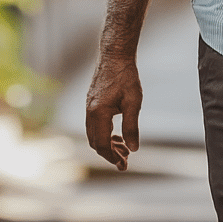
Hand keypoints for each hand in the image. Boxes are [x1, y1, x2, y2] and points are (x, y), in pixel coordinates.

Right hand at [85, 54, 140, 170]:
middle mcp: (90, 112)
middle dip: (109, 154)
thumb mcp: (133, 102)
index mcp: (98, 113)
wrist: (115, 55)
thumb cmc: (126, 77)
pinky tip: (117, 135)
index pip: (102, 144)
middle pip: (95, 142)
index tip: (123, 165)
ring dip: (107, 145)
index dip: (112, 157)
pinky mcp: (92, 103)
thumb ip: (131, 126)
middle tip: (125, 162)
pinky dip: (105, 134)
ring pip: (94, 134)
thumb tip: (133, 149)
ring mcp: (89, 107)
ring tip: (124, 149)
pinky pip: (94, 125)